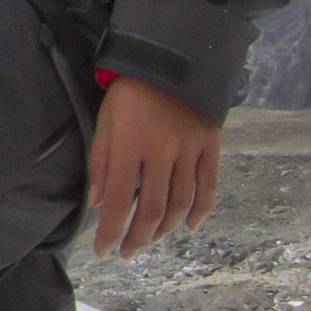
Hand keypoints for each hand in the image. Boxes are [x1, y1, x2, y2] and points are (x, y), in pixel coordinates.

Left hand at [87, 75, 222, 257]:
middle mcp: (161, 151)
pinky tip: (191, 226)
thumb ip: (102, 164)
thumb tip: (99, 203)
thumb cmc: (129, 93)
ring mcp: (190, 148)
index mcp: (130, 145)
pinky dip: (202, 210)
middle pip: (153, 208)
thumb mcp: (105, 122)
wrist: (169, 58)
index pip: (121, 200)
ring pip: (182, 202)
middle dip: (139, 237)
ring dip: (166, 227)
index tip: (105, 252)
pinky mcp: (210, 144)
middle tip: (128, 252)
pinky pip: (209, 184)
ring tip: (152, 237)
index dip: (112, 231)